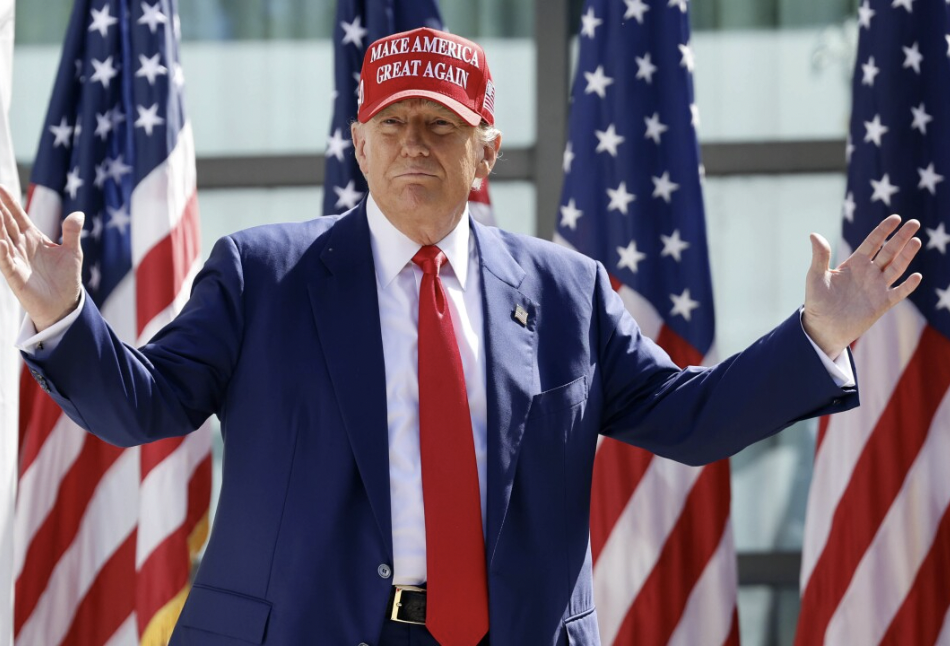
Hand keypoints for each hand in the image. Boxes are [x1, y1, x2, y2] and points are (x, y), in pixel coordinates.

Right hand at [0, 185, 84, 331]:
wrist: (63, 304)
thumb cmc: (66, 278)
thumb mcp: (72, 252)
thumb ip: (71, 233)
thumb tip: (79, 214)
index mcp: (33, 238)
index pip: (18, 216)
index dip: (10, 202)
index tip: (0, 186)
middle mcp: (20, 246)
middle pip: (6, 223)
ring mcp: (15, 260)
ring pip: (1, 239)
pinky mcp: (14, 275)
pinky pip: (5, 261)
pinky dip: (1, 251)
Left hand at [803, 214, 921, 358]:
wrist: (822, 327)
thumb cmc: (817, 301)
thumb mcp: (816, 276)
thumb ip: (819, 256)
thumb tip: (814, 234)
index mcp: (854, 263)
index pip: (873, 242)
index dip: (884, 230)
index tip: (896, 218)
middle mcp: (869, 273)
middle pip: (889, 251)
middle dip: (901, 237)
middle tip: (914, 222)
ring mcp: (877, 287)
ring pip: (896, 268)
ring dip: (906, 256)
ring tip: (916, 241)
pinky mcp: (882, 304)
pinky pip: (898, 293)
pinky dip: (908, 286)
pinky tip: (916, 276)